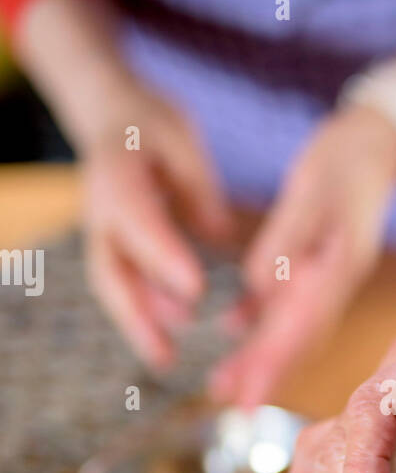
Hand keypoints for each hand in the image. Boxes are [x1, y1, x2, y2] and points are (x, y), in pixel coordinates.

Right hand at [82, 84, 233, 368]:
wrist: (110, 116)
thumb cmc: (152, 123)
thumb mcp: (182, 139)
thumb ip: (199, 189)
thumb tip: (220, 237)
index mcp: (116, 173)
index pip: (139, 220)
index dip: (163, 256)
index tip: (196, 290)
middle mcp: (99, 209)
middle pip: (109, 269)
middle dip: (135, 314)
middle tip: (167, 353)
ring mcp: (99, 230)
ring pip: (112, 284)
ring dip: (136, 323)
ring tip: (165, 357)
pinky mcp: (110, 245)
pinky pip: (121, 283)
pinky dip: (140, 312)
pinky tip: (167, 338)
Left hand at [208, 104, 395, 406]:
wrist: (380, 138)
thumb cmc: (349, 155)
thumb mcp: (316, 188)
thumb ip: (287, 238)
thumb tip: (259, 285)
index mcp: (339, 267)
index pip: (301, 327)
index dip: (274, 365)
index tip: (249, 398)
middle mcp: (335, 280)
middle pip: (296, 337)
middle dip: (264, 373)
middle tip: (231, 408)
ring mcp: (327, 275)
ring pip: (289, 326)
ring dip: (259, 356)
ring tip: (223, 384)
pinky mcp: (316, 263)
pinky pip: (286, 300)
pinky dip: (261, 318)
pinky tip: (234, 328)